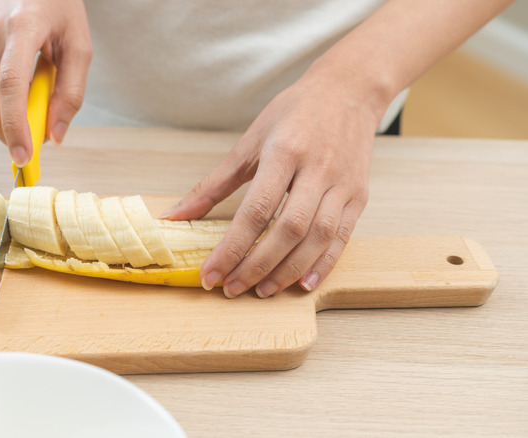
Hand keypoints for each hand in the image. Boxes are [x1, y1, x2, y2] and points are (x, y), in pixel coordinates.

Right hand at [0, 0, 91, 164]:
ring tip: (37, 83)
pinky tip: (20, 73)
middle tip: (35, 146)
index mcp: (22, 27)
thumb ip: (71, 92)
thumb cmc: (57, 5)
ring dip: (11, 112)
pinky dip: (3, 96)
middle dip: (11, 135)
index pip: (11, 85)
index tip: (24, 156)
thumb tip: (56, 135)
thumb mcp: (79, 44)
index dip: (16, 126)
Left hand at [162, 72, 382, 297]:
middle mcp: (318, 169)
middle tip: (232, 288)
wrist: (349, 91)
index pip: (256, 210)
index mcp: (285, 152)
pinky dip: (323, 264)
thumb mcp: (250, 141)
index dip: (232, 247)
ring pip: (317, 238)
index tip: (210, 273)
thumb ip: (214, 183)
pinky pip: (343, 238)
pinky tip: (303, 283)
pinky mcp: (359, 196)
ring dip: (287, 271)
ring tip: (261, 290)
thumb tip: (176, 215)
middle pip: (288, 229)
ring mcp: (343, 184)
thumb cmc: (294, 113)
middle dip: (257, 265)